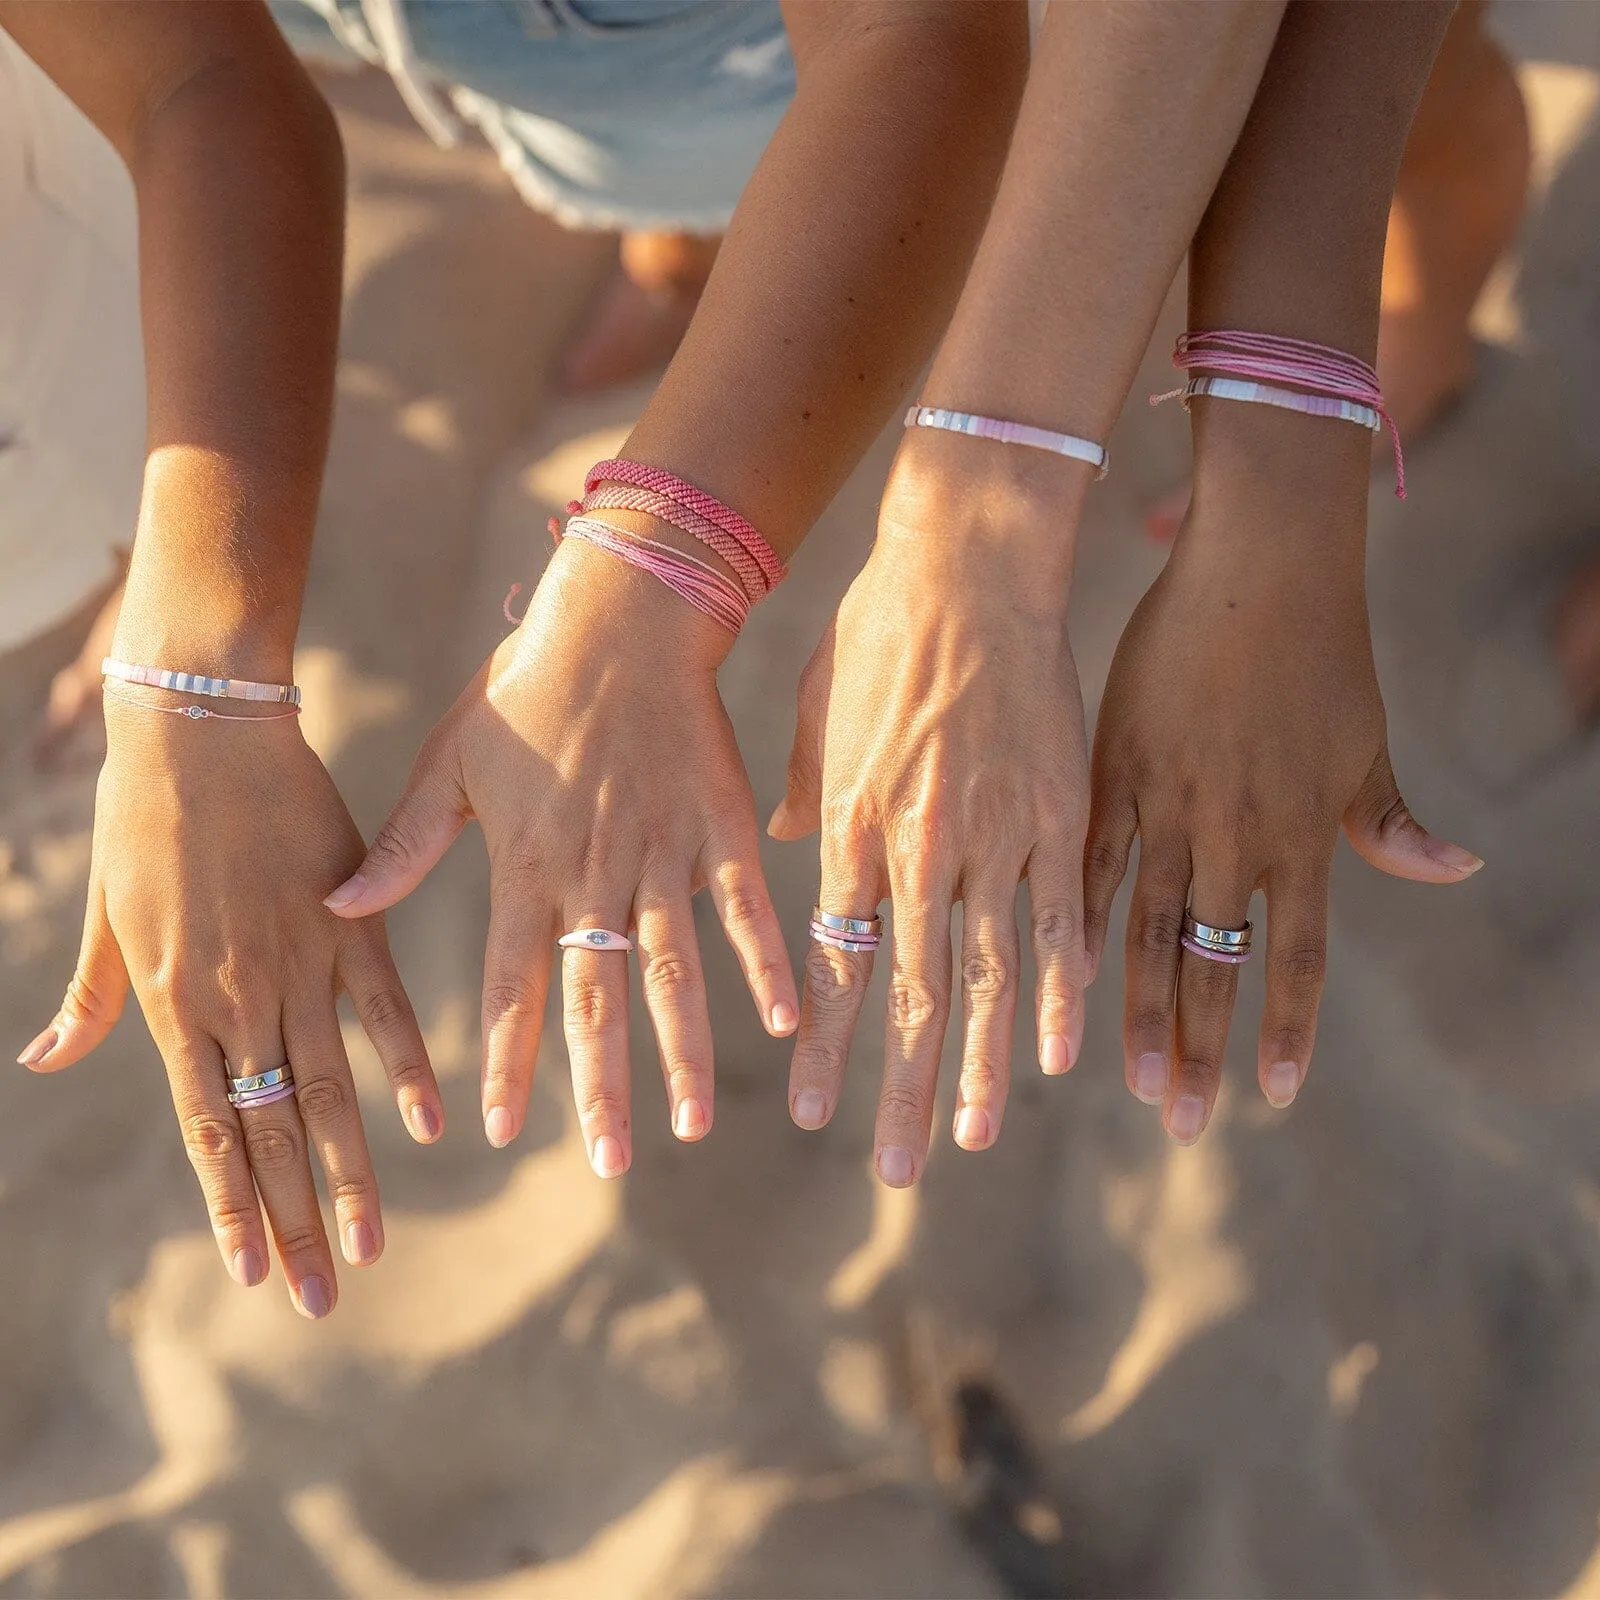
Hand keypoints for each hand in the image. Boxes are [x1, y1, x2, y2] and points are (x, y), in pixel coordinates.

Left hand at [18, 700, 442, 1316]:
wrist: (200, 726)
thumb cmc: (140, 815)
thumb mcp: (106, 914)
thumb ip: (90, 998)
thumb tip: (42, 1062)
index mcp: (173, 1004)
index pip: (208, 1132)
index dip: (234, 1208)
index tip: (257, 1275)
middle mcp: (239, 1001)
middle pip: (271, 1134)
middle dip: (295, 1225)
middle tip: (323, 1300)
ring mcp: (301, 964)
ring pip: (328, 1092)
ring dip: (349, 1177)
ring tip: (371, 1247)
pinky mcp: (353, 923)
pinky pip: (386, 1010)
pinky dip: (409, 1069)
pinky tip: (433, 1125)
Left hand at [324, 539, 797, 1175]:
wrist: (621, 618)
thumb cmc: (526, 686)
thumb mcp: (449, 762)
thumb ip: (403, 845)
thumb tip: (340, 908)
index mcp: (525, 867)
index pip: (510, 987)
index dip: (507, 1061)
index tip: (501, 1131)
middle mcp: (594, 876)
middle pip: (596, 1001)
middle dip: (601, 1090)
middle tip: (610, 1162)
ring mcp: (663, 856)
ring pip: (673, 972)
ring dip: (683, 1052)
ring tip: (692, 1123)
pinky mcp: (721, 828)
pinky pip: (746, 909)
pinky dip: (766, 963)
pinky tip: (788, 1020)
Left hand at [771, 448, 1092, 1184]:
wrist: (967, 563)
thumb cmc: (879, 629)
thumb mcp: (819, 711)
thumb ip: (801, 794)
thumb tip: (782, 850)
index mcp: (849, 827)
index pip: (832, 964)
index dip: (824, 1045)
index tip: (811, 1112)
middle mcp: (916, 849)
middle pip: (907, 994)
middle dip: (900, 1089)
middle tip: (894, 1169)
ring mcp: (993, 836)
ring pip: (986, 977)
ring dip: (982, 1066)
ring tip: (975, 1138)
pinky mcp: (1060, 814)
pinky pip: (1062, 920)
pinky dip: (1061, 991)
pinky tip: (1064, 1054)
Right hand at [1081, 498, 1481, 1143]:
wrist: (1258, 566)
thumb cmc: (1321, 651)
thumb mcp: (1364, 740)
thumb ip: (1388, 819)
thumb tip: (1456, 871)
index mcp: (1301, 831)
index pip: (1298, 956)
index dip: (1285, 1029)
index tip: (1269, 1096)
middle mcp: (1236, 832)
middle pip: (1218, 963)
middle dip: (1203, 1048)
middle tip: (1182, 1124)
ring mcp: (1170, 803)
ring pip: (1153, 929)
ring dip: (1141, 1010)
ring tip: (1130, 1079)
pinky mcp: (1115, 769)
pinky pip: (1094, 859)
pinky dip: (1079, 918)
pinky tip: (1060, 972)